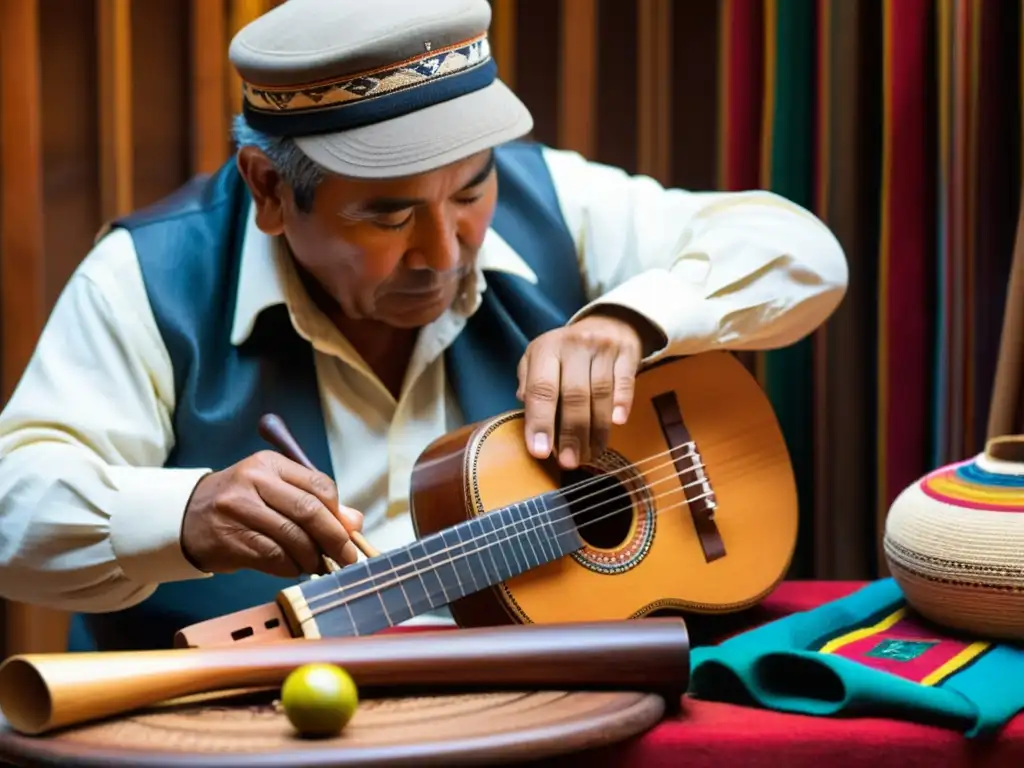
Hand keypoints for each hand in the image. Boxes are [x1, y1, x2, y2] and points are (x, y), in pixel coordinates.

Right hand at [181, 451, 363, 577]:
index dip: (338, 513)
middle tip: (347, 558)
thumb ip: (315, 503)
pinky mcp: (230, 538)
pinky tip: (294, 568)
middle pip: (309, 511)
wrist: (186, 517)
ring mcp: (239, 509)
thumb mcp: (275, 491)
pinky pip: (274, 557)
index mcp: (270, 463)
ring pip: (293, 538)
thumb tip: (354, 523)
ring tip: (319, 565)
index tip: (347, 532)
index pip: (319, 485)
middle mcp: (254, 481)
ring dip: (313, 558)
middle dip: (334, 538)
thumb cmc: (242, 503)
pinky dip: (291, 567)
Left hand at [517, 312, 645, 469]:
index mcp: (546, 348)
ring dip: (596, 430)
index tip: (540, 452)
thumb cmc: (566, 352)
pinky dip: (621, 405)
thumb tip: (528, 415)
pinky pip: (625, 382)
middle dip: (571, 434)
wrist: (608, 322)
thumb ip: (530, 384)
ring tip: (591, 454)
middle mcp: (573, 345)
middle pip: (573, 396)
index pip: (541, 389)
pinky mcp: (627, 352)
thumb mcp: (540, 358)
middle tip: (569, 462)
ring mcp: (603, 347)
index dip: (540, 422)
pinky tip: (617, 425)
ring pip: (600, 394)